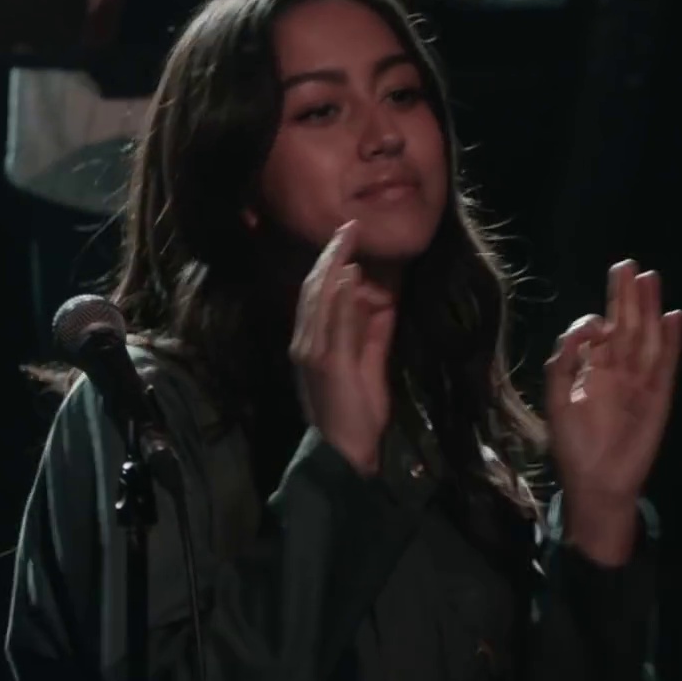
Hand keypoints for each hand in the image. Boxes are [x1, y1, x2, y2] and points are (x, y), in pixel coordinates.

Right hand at [291, 221, 395, 475]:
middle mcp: (305, 343)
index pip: (316, 295)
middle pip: (313, 290)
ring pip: (319, 300)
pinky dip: (339, 297)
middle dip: (331, 256)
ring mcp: (312, 353)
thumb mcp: (367, 362)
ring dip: (334, 266)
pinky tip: (349, 275)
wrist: (345, 453)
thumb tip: (376, 294)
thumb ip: (369, 329)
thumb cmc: (356, 413)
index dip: (330, 263)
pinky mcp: (326, 364)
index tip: (348, 237)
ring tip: (348, 239)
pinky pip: (332, 324)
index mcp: (312, 343)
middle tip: (348, 227)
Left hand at [546, 260, 681, 563]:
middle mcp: (617, 370)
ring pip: (646, 336)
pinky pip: (665, 362)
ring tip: (650, 278)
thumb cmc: (573, 444)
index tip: (593, 322)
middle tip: (628, 265)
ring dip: (648, 308)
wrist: (597, 479)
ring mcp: (640, 380)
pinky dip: (670, 339)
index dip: (595, 320)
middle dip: (625, 297)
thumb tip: (581, 331)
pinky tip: (673, 315)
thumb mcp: (557, 399)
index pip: (596, 334)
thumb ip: (564, 363)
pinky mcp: (659, 393)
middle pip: (624, 325)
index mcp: (591, 371)